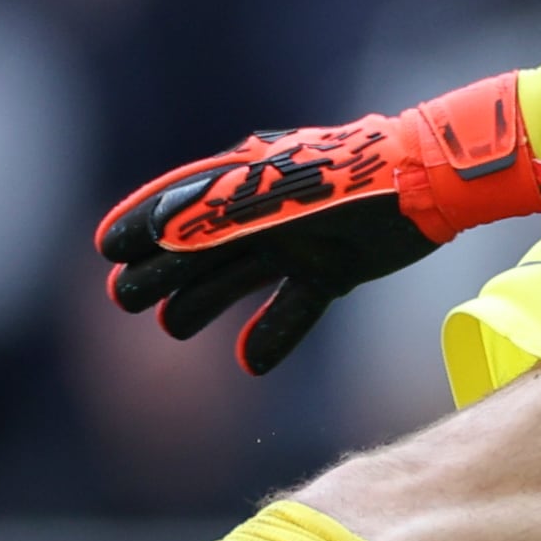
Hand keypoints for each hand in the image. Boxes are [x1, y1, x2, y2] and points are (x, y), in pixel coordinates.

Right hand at [96, 75, 540, 372]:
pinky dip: (272, 332)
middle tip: (122, 298)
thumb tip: (164, 233)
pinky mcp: (336, 268)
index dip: (142, 222)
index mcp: (251, 179)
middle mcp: (270, 210)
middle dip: (161, 270)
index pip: (184, 202)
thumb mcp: (284, 195)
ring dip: (203, 300)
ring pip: (240, 276)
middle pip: (203, 245)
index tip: (107, 247)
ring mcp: (302, 241)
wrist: (433, 182)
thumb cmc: (356, 178)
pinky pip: (295, 305)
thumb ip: (225, 213)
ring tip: (170, 328)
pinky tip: (248, 362)